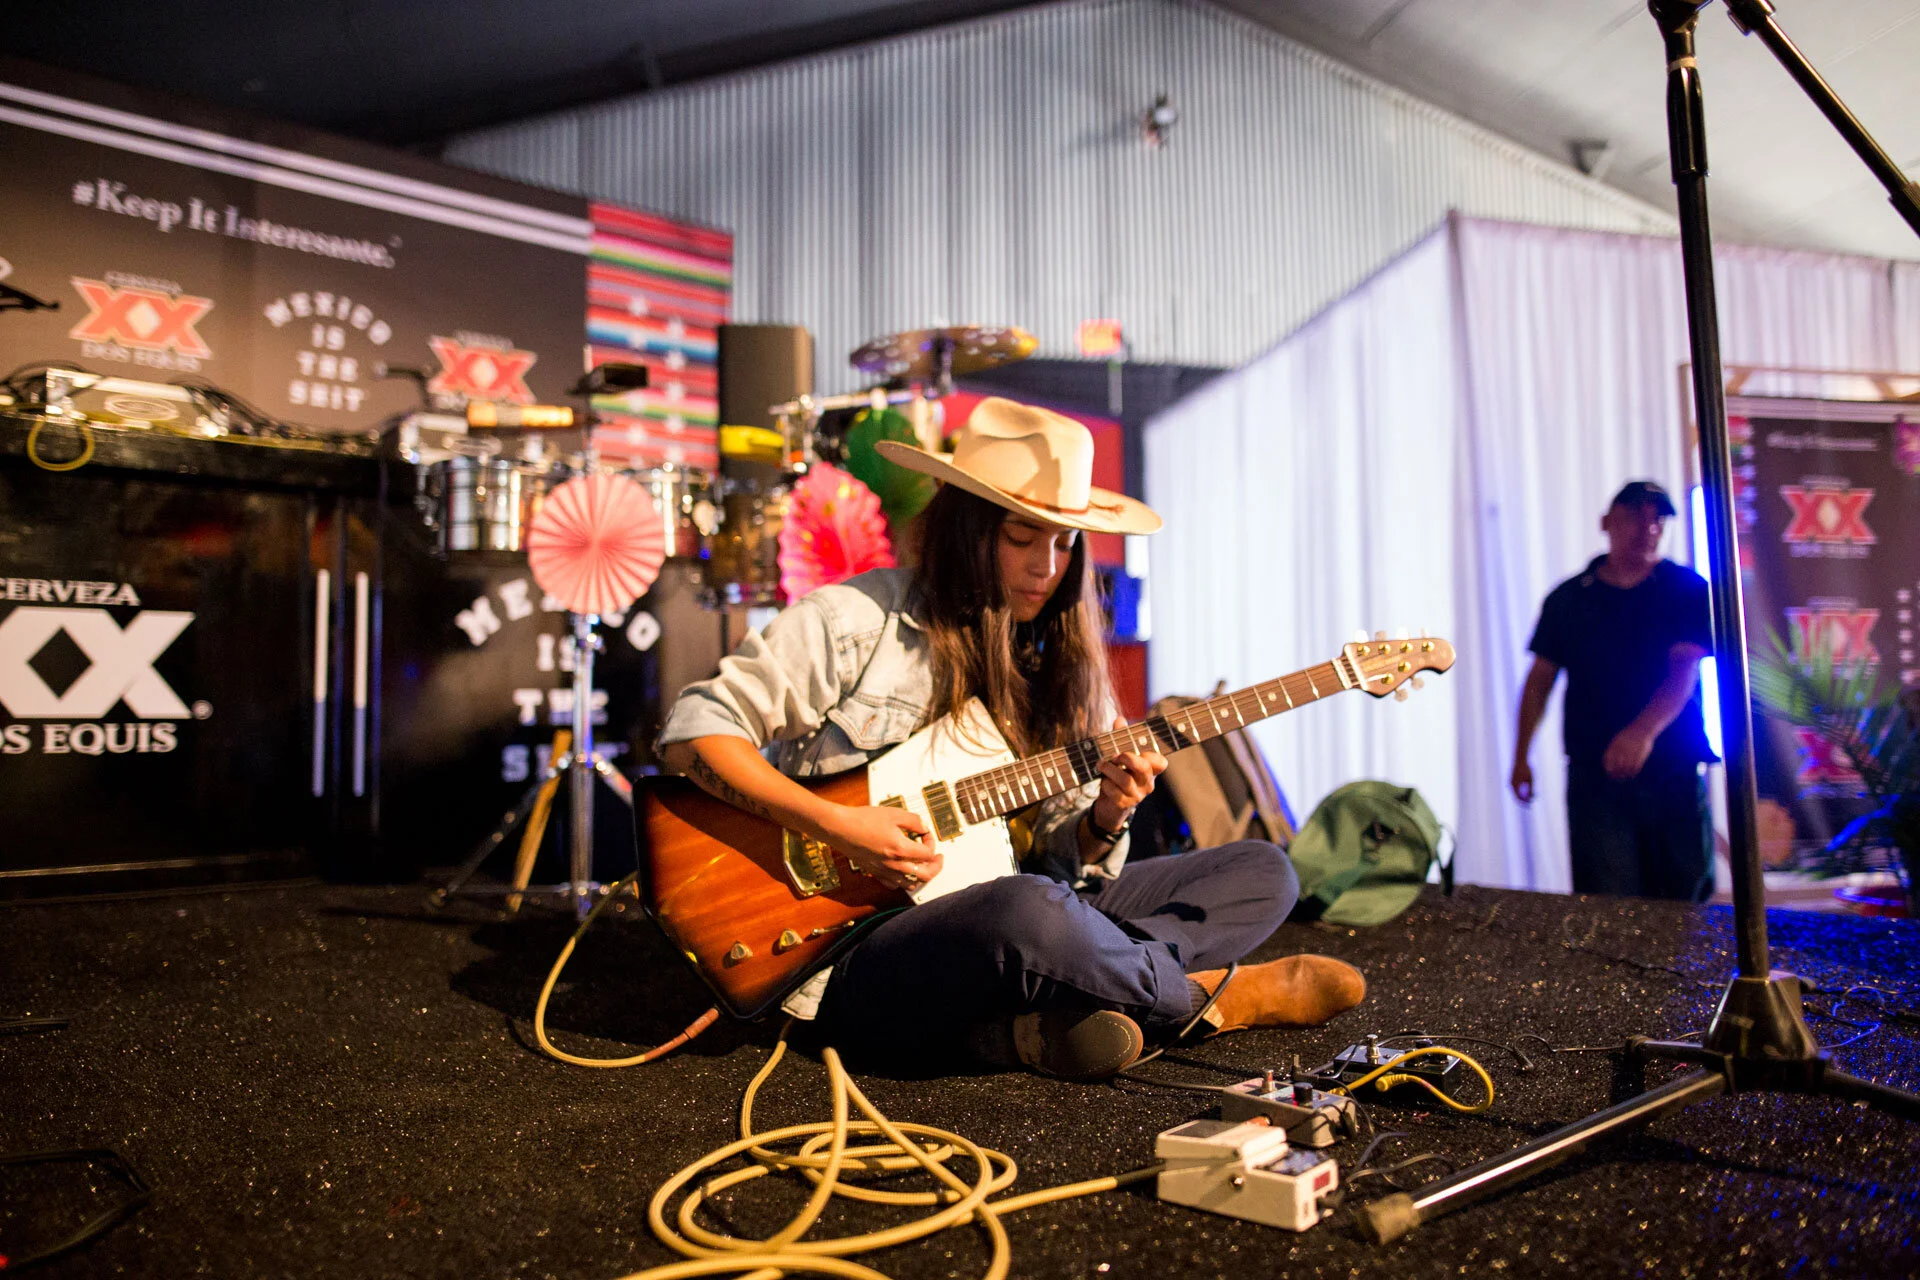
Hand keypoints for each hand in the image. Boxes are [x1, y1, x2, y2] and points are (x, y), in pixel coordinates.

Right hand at [820, 805, 941, 892]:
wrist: (840, 828)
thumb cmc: (863, 820)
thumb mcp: (894, 813)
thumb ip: (914, 821)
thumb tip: (924, 827)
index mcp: (901, 849)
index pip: (928, 854)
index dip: (932, 842)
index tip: (926, 834)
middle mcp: (894, 864)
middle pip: (925, 875)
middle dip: (936, 866)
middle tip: (938, 858)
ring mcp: (885, 871)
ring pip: (911, 884)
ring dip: (921, 875)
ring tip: (923, 866)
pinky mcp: (875, 873)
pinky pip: (894, 885)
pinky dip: (903, 881)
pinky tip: (903, 872)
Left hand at [1093, 717, 1166, 831]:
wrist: (1109, 806)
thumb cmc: (1118, 776)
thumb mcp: (1119, 757)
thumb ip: (1120, 738)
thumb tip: (1120, 720)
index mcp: (1150, 770)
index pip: (1160, 761)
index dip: (1151, 754)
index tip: (1134, 748)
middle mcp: (1147, 783)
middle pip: (1144, 767)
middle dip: (1127, 757)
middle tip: (1114, 755)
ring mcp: (1137, 795)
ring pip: (1126, 780)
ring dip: (1109, 769)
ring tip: (1100, 764)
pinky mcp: (1125, 804)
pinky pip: (1114, 792)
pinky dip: (1106, 784)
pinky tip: (1103, 782)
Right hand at [1510, 759, 1533, 804]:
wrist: (1520, 759)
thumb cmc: (1527, 769)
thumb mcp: (1530, 780)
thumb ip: (1531, 789)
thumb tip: (1532, 797)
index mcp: (1514, 785)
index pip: (1518, 797)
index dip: (1524, 802)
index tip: (1530, 805)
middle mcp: (1511, 784)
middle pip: (1516, 796)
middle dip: (1523, 800)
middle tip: (1529, 803)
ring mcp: (1510, 782)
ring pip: (1515, 792)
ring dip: (1521, 796)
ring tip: (1528, 798)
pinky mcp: (1512, 779)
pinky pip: (1515, 788)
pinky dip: (1520, 791)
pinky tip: (1525, 791)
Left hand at [1602, 726, 1655, 780]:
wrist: (1642, 729)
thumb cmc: (1628, 735)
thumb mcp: (1617, 740)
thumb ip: (1612, 750)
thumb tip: (1608, 762)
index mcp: (1615, 746)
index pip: (1608, 759)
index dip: (1608, 767)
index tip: (1608, 772)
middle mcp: (1622, 750)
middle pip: (1616, 766)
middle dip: (1615, 774)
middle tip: (1615, 778)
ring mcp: (1632, 753)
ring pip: (1626, 768)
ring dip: (1624, 775)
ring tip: (1623, 778)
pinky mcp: (1641, 755)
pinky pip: (1636, 767)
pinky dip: (1633, 773)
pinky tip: (1631, 775)